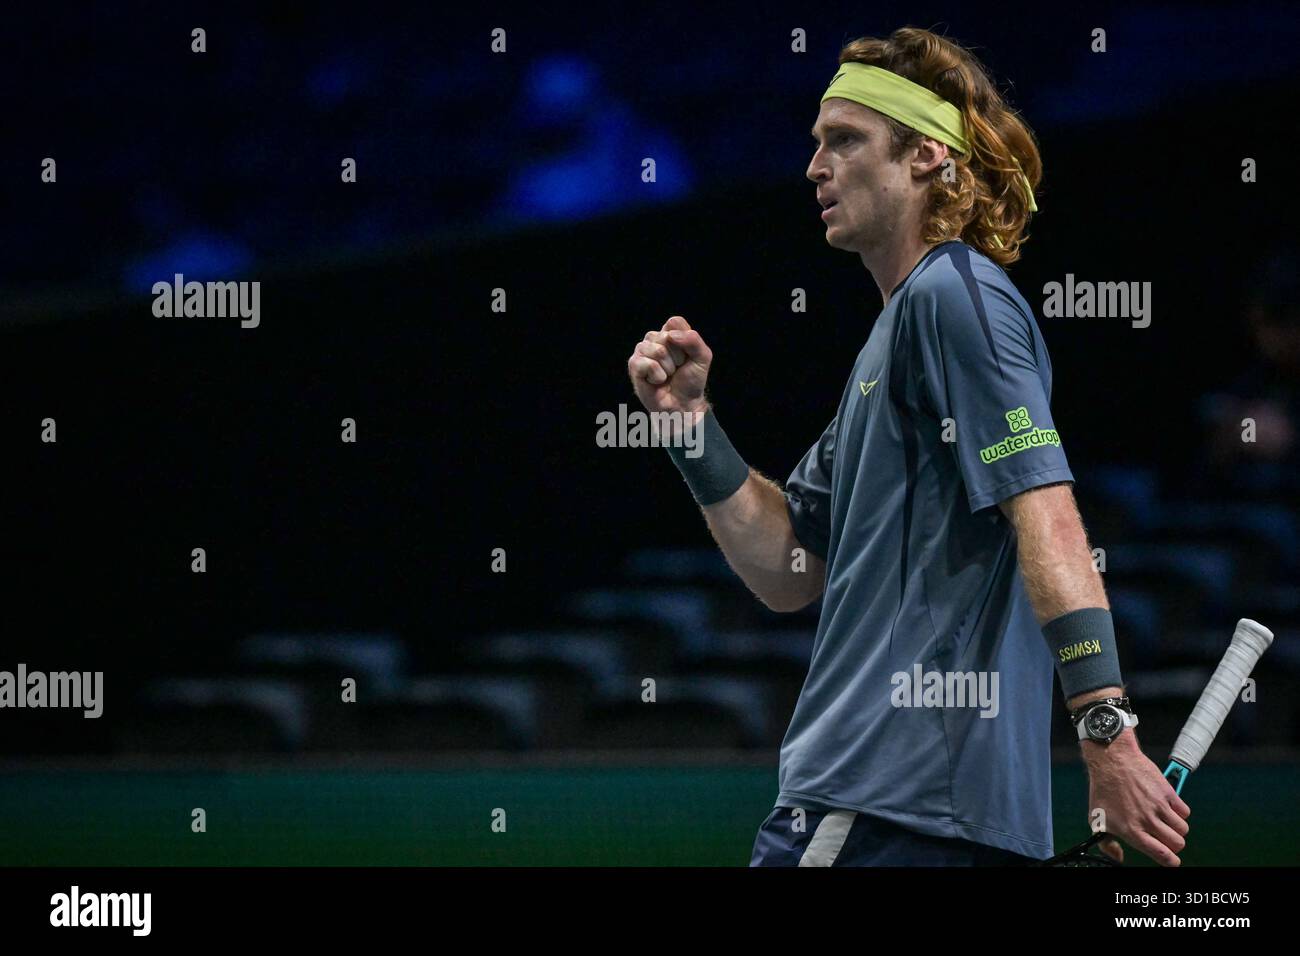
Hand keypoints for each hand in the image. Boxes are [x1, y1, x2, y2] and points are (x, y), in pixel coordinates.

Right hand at [626, 316, 711, 419]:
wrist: (683, 403)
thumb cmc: (690, 380)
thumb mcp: (702, 357)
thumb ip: (694, 340)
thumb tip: (670, 336)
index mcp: (669, 333)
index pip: (674, 322)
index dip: (684, 340)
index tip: (686, 356)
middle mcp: (653, 339)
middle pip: (667, 337)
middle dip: (678, 357)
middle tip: (676, 369)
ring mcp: (642, 351)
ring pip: (658, 351)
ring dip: (668, 368)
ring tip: (667, 375)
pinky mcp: (634, 365)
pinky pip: (647, 364)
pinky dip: (658, 376)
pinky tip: (657, 381)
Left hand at [1083, 731, 1190, 865]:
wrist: (1112, 760)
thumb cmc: (1103, 790)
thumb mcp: (1097, 820)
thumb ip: (1107, 844)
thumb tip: (1119, 858)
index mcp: (1132, 831)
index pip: (1161, 854)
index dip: (1171, 861)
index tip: (1172, 861)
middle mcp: (1148, 820)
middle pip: (1177, 843)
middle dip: (1174, 844)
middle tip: (1166, 838)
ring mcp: (1159, 806)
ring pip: (1183, 829)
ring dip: (1177, 828)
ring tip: (1166, 822)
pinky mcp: (1168, 792)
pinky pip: (1185, 812)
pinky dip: (1179, 812)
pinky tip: (1168, 808)